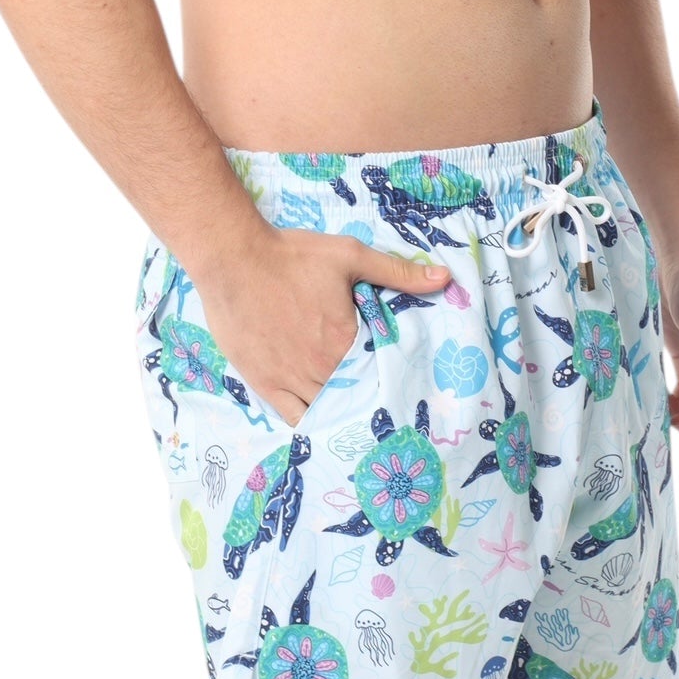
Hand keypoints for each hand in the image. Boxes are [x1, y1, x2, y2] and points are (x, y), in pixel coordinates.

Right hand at [197, 231, 450, 426]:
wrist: (234, 259)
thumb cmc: (292, 255)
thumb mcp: (350, 255)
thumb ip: (397, 272)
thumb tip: (444, 277)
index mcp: (346, 340)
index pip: (379, 373)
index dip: (390, 380)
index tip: (400, 384)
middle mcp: (321, 368)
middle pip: (355, 397)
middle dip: (368, 400)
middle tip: (383, 406)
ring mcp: (290, 379)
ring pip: (326, 412)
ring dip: (343, 415)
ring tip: (357, 417)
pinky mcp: (264, 383)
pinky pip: (293, 418)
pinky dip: (311, 423)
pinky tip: (322, 422)